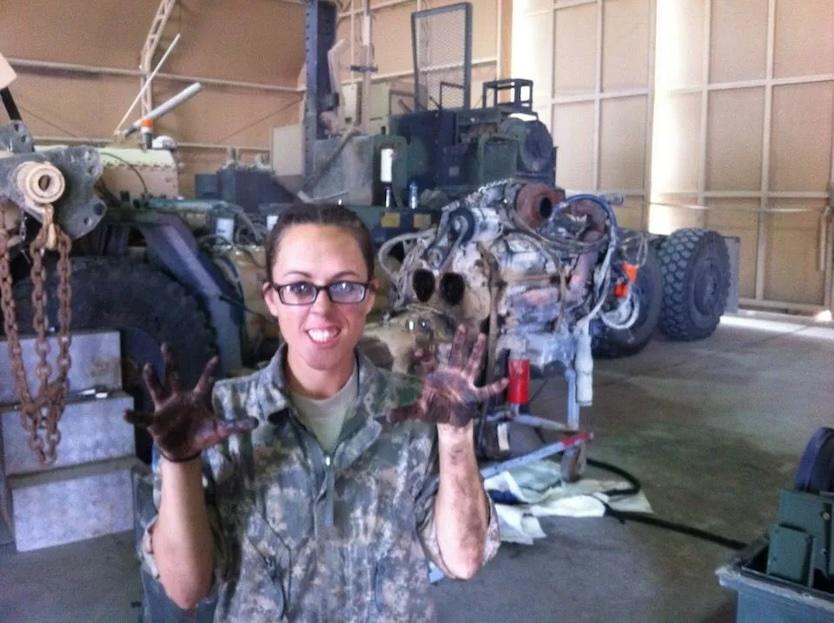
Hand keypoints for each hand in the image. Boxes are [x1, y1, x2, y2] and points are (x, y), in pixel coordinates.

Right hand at [123, 343, 257, 461]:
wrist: (186, 449)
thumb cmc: (203, 434)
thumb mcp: (220, 430)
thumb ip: (236, 425)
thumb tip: (256, 422)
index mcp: (197, 398)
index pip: (205, 382)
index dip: (210, 371)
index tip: (216, 358)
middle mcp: (179, 397)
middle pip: (174, 376)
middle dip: (171, 361)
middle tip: (166, 345)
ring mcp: (165, 407)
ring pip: (157, 389)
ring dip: (152, 378)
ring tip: (147, 366)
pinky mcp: (155, 421)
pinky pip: (143, 417)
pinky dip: (134, 416)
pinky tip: (125, 413)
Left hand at [388, 325, 506, 427]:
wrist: (449, 420)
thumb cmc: (434, 409)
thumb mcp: (418, 411)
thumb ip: (403, 412)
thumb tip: (385, 416)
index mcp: (436, 376)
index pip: (430, 362)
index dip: (424, 357)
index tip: (418, 351)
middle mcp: (452, 374)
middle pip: (456, 355)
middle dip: (459, 342)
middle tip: (462, 326)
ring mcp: (465, 383)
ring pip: (472, 364)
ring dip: (477, 352)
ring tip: (481, 336)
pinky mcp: (473, 394)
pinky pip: (485, 390)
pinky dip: (495, 387)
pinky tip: (505, 381)